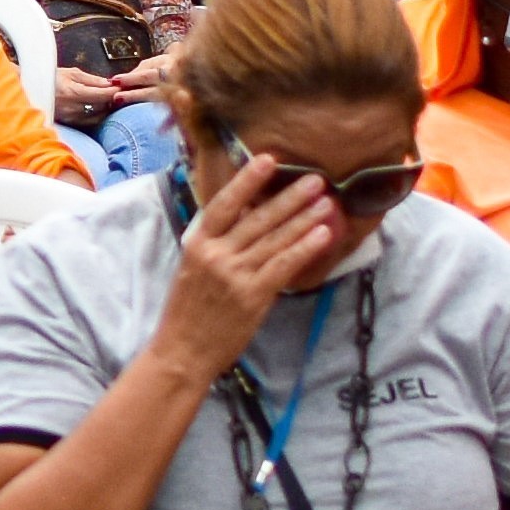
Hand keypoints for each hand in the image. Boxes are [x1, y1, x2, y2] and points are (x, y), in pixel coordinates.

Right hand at [147, 149, 338, 385]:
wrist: (183, 350)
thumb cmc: (188, 311)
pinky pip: (284, 265)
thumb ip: (217, 245)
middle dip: (289, 197)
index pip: (223, 203)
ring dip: (304, 218)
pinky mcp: (252, 295)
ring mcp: (234, 274)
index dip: (247, 180)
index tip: (268, 160)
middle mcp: (215, 254)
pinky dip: (305, 248)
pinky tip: (323, 235)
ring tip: (326, 202)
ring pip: (276, 239)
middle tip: (315, 179)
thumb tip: (247, 220)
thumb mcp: (193, 269)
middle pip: (258, 218)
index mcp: (197, 243)